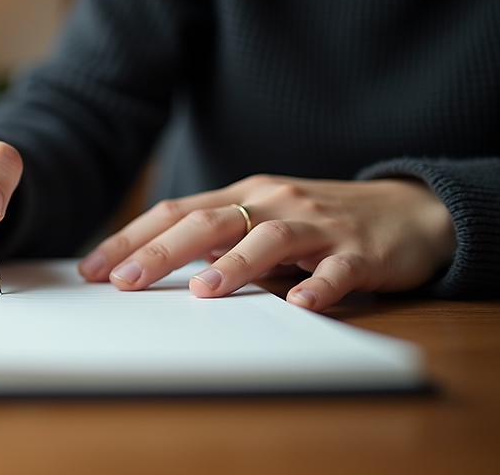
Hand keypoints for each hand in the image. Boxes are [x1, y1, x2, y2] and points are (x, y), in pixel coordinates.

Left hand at [77, 175, 456, 311]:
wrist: (408, 211)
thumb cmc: (320, 223)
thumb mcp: (261, 222)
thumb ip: (216, 239)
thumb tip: (150, 264)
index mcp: (243, 195)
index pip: (175, 212)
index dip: (131, 238)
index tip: (91, 269)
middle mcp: (273, 202)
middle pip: (210, 220)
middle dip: (162, 250)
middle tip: (125, 281)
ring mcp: (317, 223)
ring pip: (269, 238)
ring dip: (234, 264)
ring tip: (203, 291)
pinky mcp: (359, 250)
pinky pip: (337, 269)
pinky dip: (318, 285)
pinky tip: (300, 303)